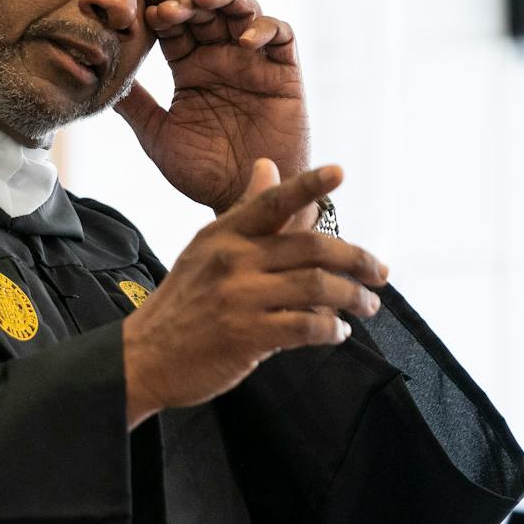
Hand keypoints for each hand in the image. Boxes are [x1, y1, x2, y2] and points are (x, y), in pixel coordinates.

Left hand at [116, 0, 310, 218]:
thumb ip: (134, 104)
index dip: (162, 14)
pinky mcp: (284, 73)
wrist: (245, 199)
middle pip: (206, 10)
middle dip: (188, 1)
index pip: (175, 27)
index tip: (145, 17)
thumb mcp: (158, 136)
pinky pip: (281, 35)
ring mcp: (253, 62)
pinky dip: (265, 27)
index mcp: (189, 68)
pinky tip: (244, 40)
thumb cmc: (202, 173)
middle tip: (170, 8)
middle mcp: (220, 58)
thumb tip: (95, 77)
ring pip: (243, 11)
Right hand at [121, 161, 388, 426]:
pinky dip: (331, 329)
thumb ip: (246, 212)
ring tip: (367, 306)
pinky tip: (337, 333)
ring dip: (353, 298)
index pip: (272, 202)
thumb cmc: (183, 303)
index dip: (309, 184)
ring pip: (317, 287)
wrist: (143, 357)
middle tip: (380, 273)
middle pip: (312, 248)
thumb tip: (269, 167)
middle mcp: (232, 260)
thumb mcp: (206, 248)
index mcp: (224, 234)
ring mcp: (239, 298)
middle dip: (357, 259)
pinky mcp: (246, 335)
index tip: (340, 173)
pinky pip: (306, 327)